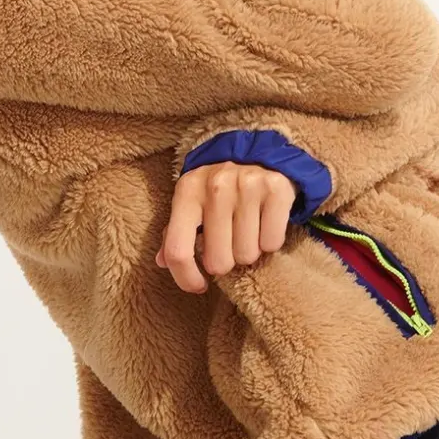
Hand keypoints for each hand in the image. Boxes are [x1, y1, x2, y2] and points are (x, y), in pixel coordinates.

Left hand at [155, 162, 297, 292]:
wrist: (259, 152)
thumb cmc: (219, 188)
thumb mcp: (191, 202)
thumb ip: (175, 232)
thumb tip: (162, 262)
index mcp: (187, 191)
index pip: (178, 250)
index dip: (186, 278)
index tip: (199, 286)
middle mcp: (215, 186)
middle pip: (218, 261)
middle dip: (225, 261)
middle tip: (229, 245)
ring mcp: (247, 186)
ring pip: (247, 255)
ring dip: (249, 251)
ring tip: (248, 231)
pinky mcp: (276, 189)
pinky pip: (272, 243)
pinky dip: (270, 242)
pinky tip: (264, 225)